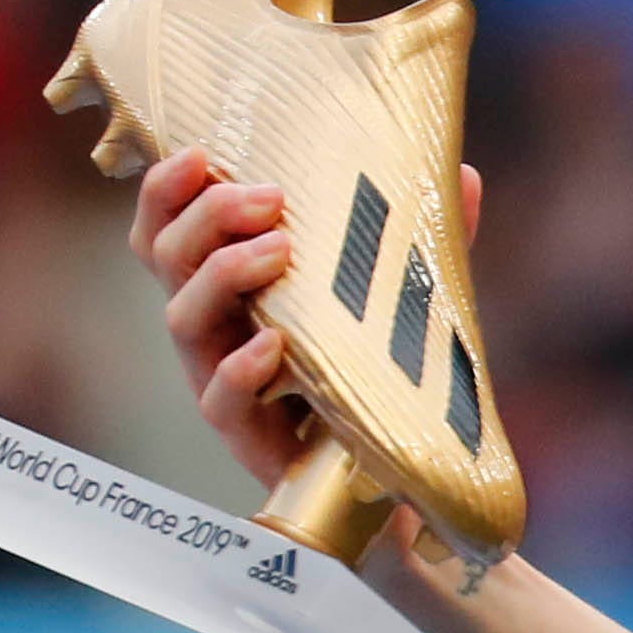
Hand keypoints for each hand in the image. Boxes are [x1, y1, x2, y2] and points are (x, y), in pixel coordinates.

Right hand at [130, 149, 486, 496]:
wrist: (396, 480)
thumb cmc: (378, 380)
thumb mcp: (400, 300)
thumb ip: (421, 242)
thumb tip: (465, 176)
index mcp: (227, 289)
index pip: (168, 229)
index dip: (168, 189)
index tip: (204, 153)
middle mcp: (212, 329)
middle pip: (166, 258)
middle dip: (207, 216)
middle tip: (268, 199)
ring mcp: (219, 381)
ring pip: (182, 318)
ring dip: (223, 274)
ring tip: (279, 250)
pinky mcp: (244, 436)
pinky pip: (220, 400)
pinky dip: (240, 366)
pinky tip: (274, 342)